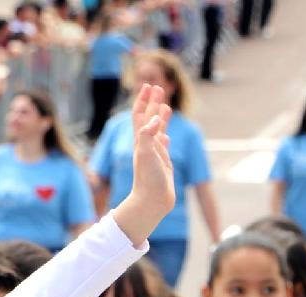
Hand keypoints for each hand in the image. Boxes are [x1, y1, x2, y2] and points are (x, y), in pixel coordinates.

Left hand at [113, 84, 174, 246]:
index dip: (143, 100)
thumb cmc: (148, 179)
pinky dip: (164, 137)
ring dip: (161, 117)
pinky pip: (163, 146)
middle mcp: (146, 145)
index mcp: (140, 140)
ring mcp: (154, 154)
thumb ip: (148, 134)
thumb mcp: (145, 153)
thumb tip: (156, 118)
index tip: (148, 86)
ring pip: (158, 131)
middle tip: (159, 88)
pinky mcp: (162, 164)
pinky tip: (165, 135)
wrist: (152, 201)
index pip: (139, 115)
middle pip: (149, 119)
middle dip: (153, 103)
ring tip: (165, 106)